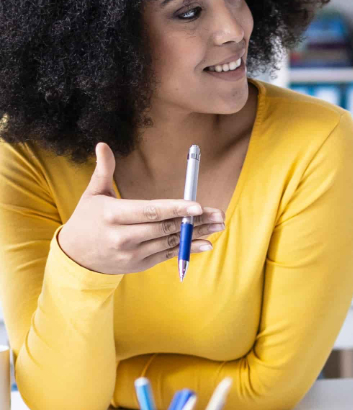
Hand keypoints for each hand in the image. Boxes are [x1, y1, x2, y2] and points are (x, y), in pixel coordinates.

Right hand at [57, 143, 224, 275]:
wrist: (76, 255)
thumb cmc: (87, 219)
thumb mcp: (93, 194)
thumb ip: (104, 170)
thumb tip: (103, 144)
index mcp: (112, 215)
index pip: (150, 211)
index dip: (175, 209)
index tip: (197, 205)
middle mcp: (123, 237)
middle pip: (165, 227)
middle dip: (195, 220)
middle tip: (218, 213)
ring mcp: (132, 253)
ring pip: (170, 241)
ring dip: (197, 234)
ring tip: (219, 225)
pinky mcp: (140, 264)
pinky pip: (168, 255)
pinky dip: (189, 249)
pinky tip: (207, 243)